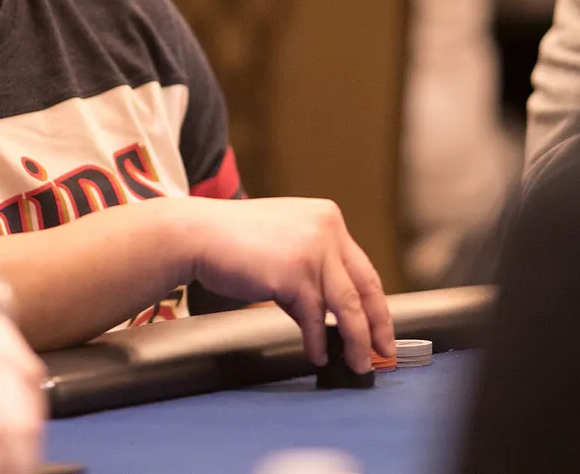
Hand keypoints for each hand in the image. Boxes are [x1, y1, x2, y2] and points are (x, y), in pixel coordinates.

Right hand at [183, 197, 394, 372]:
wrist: (196, 234)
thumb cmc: (233, 241)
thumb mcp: (285, 241)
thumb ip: (313, 264)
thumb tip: (333, 310)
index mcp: (327, 217)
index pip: (362, 267)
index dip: (375, 303)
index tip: (381, 326)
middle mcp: (326, 229)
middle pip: (364, 287)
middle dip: (377, 325)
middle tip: (383, 351)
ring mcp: (312, 251)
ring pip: (347, 307)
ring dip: (355, 341)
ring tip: (356, 363)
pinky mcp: (294, 274)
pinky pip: (314, 318)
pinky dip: (318, 341)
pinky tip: (317, 354)